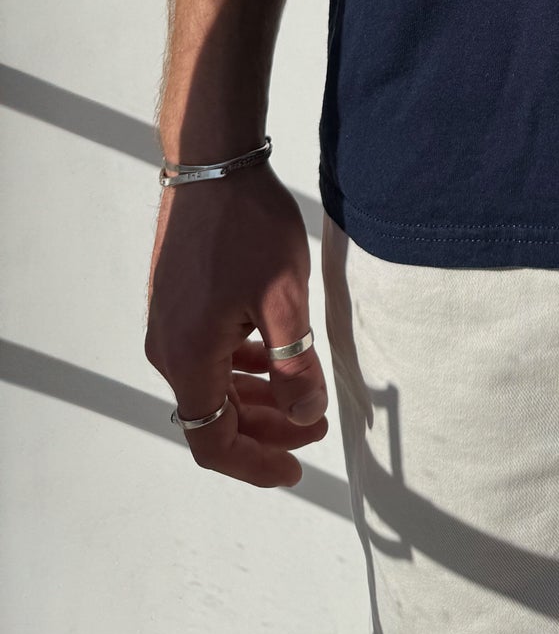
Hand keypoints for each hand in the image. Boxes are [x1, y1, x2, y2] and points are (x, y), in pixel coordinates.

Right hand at [145, 164, 328, 487]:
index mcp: (189, 358)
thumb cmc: (249, 226)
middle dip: (266, 430)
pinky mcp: (178, 302)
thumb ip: (295, 364)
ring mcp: (170, 324)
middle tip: (315, 427)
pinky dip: (241, 367)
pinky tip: (272, 358)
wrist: (213, 164)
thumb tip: (306, 416)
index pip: (213, 440)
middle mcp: (169, 349)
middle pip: (213, 415)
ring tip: (304, 396)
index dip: (255, 463)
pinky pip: (208, 354)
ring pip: (213, 384)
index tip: (296, 469)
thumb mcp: (284, 297)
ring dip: (256, 398)